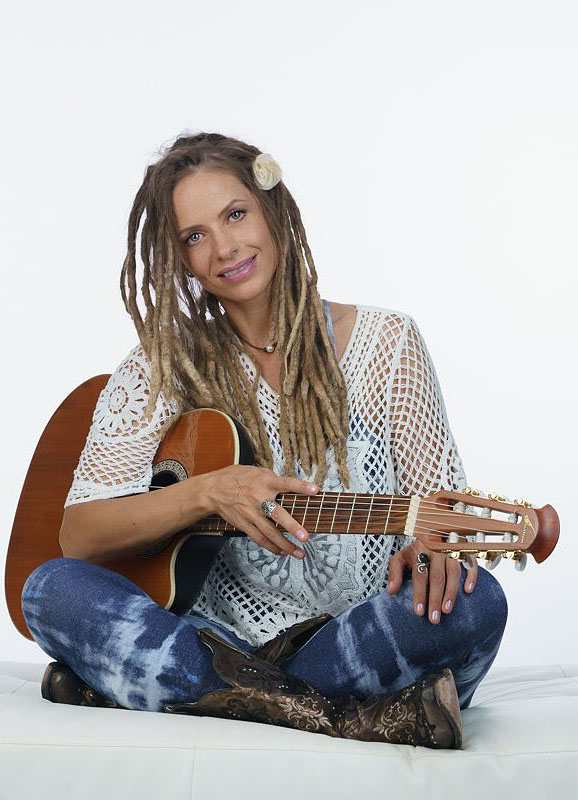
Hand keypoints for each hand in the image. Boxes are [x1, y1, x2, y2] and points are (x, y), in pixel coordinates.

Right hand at [200, 465, 317, 558]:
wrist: (213, 490)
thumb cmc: (236, 478)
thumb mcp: (255, 471)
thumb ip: (272, 478)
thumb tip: (288, 485)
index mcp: (264, 482)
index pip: (286, 483)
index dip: (300, 486)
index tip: (315, 490)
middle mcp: (258, 498)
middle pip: (277, 514)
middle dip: (292, 526)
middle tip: (305, 537)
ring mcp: (251, 513)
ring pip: (269, 533)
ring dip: (285, 545)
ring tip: (299, 553)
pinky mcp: (244, 524)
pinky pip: (259, 538)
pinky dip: (271, 547)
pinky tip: (282, 552)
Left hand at [386, 542, 477, 623]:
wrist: (430, 534)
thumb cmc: (414, 552)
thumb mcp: (400, 559)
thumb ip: (394, 573)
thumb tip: (391, 591)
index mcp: (419, 550)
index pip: (419, 574)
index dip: (419, 593)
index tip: (419, 612)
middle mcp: (436, 549)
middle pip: (437, 577)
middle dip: (435, 599)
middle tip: (434, 619)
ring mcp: (451, 550)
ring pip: (453, 572)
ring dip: (451, 592)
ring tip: (447, 610)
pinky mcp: (463, 551)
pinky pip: (470, 563)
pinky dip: (471, 576)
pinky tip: (468, 591)